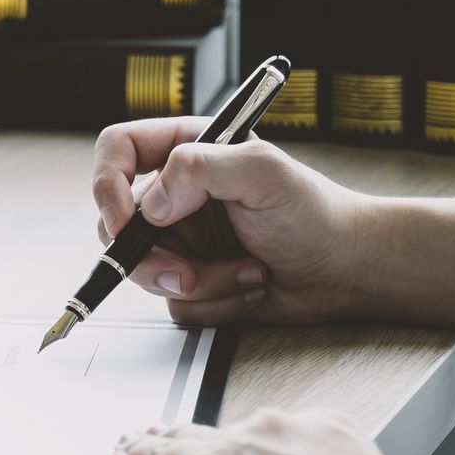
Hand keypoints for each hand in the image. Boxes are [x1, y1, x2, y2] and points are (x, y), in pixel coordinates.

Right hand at [92, 118, 454, 330]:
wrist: (347, 270)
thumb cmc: (317, 213)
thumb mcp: (263, 172)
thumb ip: (200, 170)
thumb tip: (150, 202)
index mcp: (187, 152)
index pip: (117, 151)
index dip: (107, 182)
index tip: (124, 215)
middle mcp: (177, 196)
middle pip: (117, 223)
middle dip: (149, 256)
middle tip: (184, 271)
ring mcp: (182, 241)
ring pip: (143, 271)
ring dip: (196, 282)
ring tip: (244, 273)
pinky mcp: (194, 281)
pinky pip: (174, 303)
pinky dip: (214, 303)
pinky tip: (249, 286)